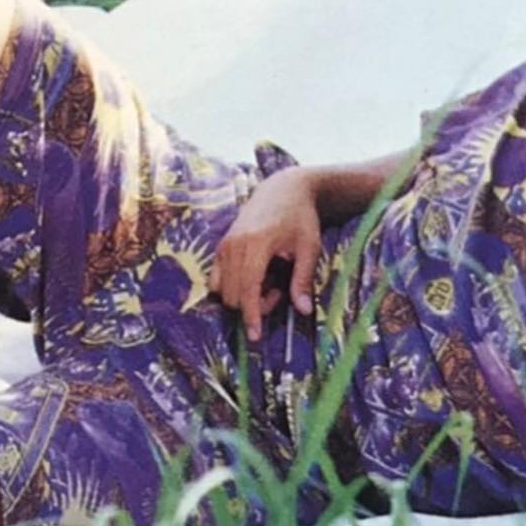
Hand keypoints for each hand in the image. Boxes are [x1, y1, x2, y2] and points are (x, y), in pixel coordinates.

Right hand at [212, 167, 321, 344]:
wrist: (284, 188)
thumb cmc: (300, 217)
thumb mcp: (309, 247)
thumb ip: (303, 279)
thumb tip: (303, 311)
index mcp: (256, 243)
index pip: (247, 289)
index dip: (251, 315)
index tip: (255, 337)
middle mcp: (234, 244)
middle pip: (233, 294)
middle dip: (254, 306)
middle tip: (279, 293)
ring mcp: (224, 244)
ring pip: (222, 289)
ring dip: (243, 297)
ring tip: (269, 284)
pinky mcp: (221, 245)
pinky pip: (215, 277)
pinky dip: (231, 287)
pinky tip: (254, 278)